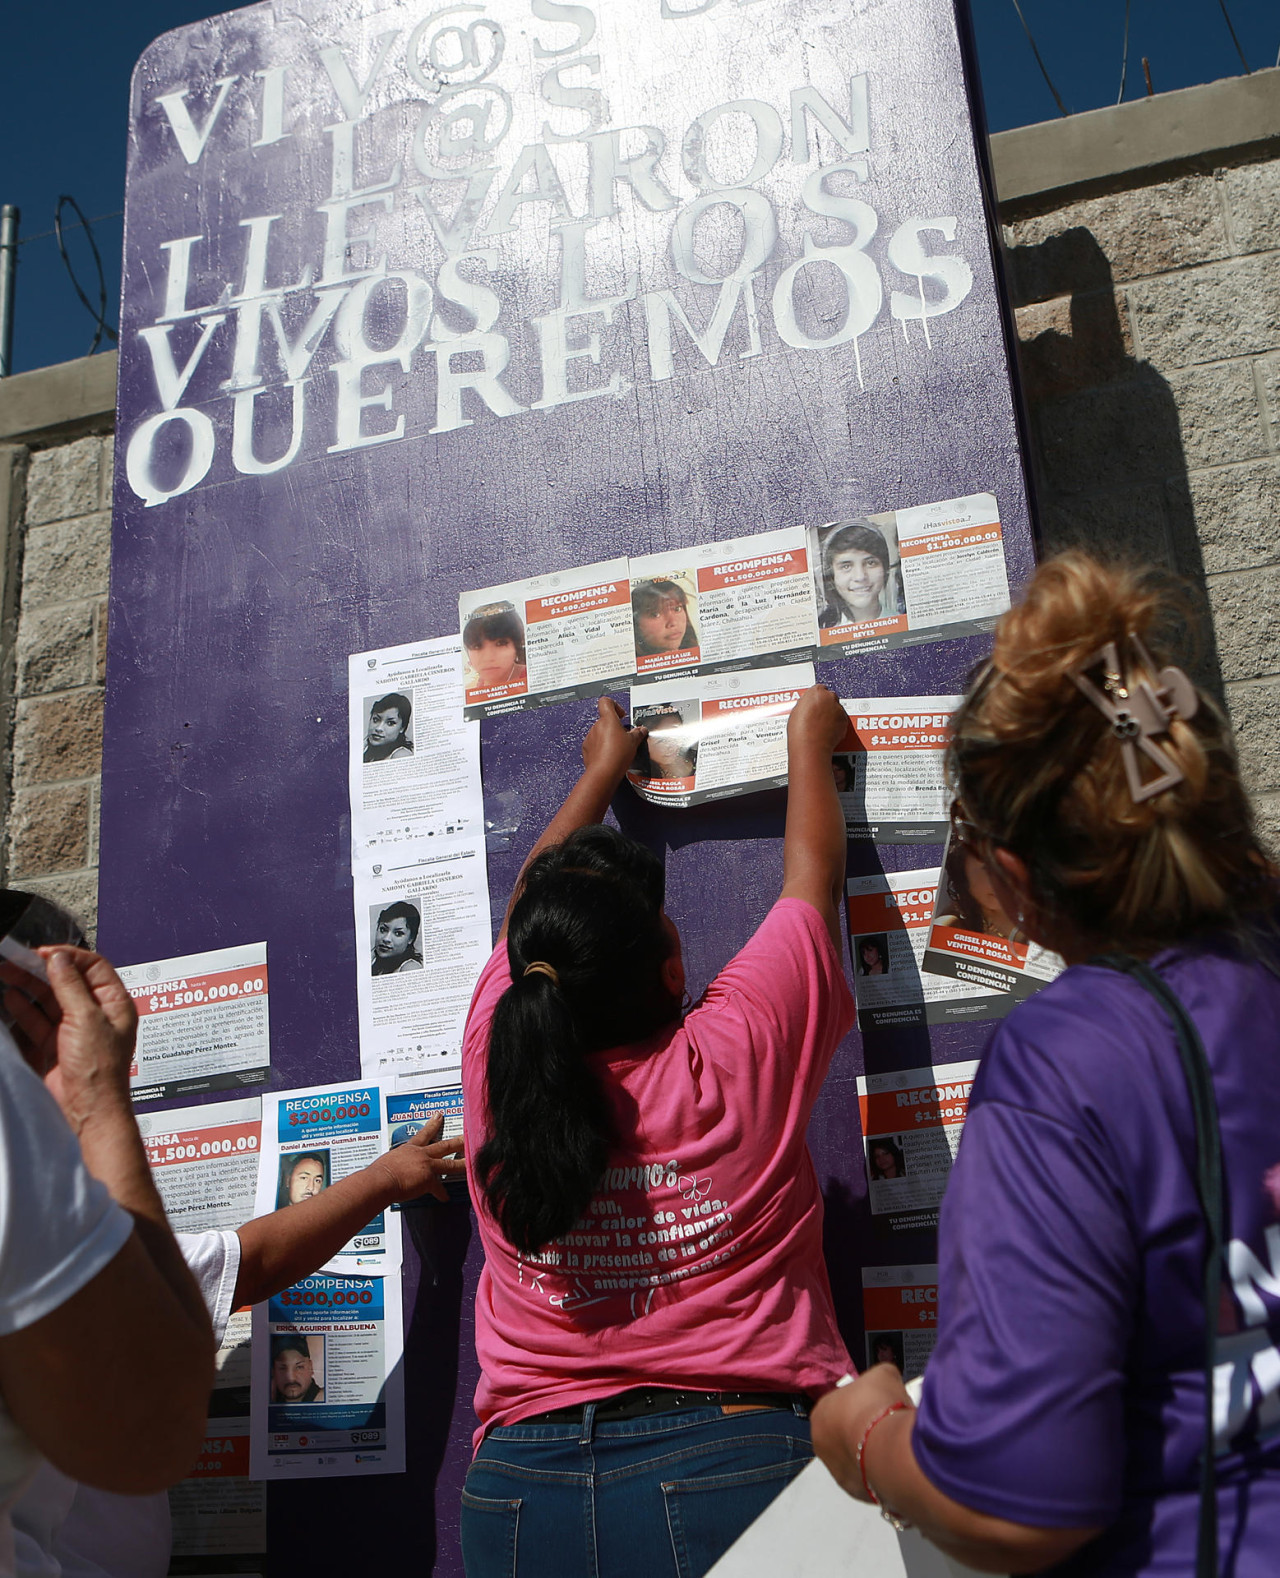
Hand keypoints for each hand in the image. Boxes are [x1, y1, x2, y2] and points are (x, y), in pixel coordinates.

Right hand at [1, 948, 136, 1132]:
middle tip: (16, 959)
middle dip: (41, 969)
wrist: (88, 1111)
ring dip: (28, 985)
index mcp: (115, 1003)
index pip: (93, 967)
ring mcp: (75, 1029)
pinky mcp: (56, 1045)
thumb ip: (70, 987)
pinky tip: (10, 997)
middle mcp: (96, 1013)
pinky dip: (23, 1008)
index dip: (69, 956)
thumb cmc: (100, 1072)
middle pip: (67, 981)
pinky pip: (38, 1020)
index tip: (44, 953)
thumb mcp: (86, 1020)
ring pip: (49, 999)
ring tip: (6, 972)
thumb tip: (59, 959)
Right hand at [373, 1115, 465, 1203]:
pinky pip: (438, 1189)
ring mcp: (426, 1166)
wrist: (381, 1180)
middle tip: (468, 1135)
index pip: (424, 1134)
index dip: (433, 1125)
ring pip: (449, 1164)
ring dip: (462, 1164)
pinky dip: (441, 1195)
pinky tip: (445, 1198)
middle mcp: (421, 1154)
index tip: (439, 1116)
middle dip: (457, 1141)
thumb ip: (395, 1162)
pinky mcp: (428, 1180)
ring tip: (471, 1163)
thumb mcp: (388, 1161)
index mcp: (410, 1148)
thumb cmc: (379, 1172)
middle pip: (444, 1145)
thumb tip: (393, 1168)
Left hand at [581, 697, 646, 783]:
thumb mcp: (633, 742)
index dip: (614, 705)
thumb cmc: (617, 755)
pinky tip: (610, 755)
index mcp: (608, 720)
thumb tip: (641, 730)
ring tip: (618, 748)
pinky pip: (595, 743)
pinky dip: (602, 747)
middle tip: (624, 736)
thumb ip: (638, 733)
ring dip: (608, 737)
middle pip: (605, 719)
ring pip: (600, 732)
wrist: (603, 773)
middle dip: (615, 726)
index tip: (621, 714)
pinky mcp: (587, 748)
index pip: (606, 702)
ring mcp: (590, 737)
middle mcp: (597, 726)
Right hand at [787, 685, 849, 754]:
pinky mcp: (844, 720)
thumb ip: (805, 703)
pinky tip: (826, 730)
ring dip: (831, 714)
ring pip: (836, 709)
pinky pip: (841, 720)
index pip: (819, 689)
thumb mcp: (796, 711)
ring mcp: (839, 709)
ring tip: (821, 725)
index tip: (813, 704)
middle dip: (825, 705)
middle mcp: (830, 697)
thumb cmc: (801, 730)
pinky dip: (836, 724)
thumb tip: (807, 706)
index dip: (816, 698)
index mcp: (816, 691)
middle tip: (817, 715)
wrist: (810, 745)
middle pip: (829, 697)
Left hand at [810, 1363, 912, 1502]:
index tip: (876, 1403)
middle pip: (845, 1433)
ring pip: (856, 1457)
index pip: (839, 1405)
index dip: (860, 1403)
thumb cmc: (878, 1408)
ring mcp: (837, 1471)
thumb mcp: (882, 1374)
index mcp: (820, 1413)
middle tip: (886, 1422)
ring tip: (893, 1442)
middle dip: (864, 1428)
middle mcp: (822, 1445)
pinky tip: (894, 1459)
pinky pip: (869, 1476)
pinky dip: (880, 1469)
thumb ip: (879, 1377)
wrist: (890, 1447)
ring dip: (871, 1451)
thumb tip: (886, 1380)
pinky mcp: (856, 1491)